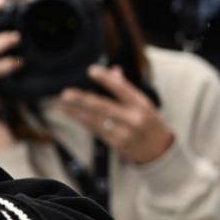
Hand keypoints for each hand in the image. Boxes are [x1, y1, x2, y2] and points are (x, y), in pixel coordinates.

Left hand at [59, 65, 174, 164]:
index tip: (91, 70)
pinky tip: (70, 114)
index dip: (106, 79)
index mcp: (141, 104)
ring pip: (95, 120)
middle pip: (104, 107)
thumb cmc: (147, 121)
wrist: (159, 150)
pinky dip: (80, 121)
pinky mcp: (116, 144)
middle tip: (66, 94)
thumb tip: (113, 69)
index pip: (122, 89)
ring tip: (61, 104)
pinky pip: (95, 130)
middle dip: (83, 100)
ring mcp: (125, 133)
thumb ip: (125, 88)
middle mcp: (133, 119)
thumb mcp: (142, 103)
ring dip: (75, 112)